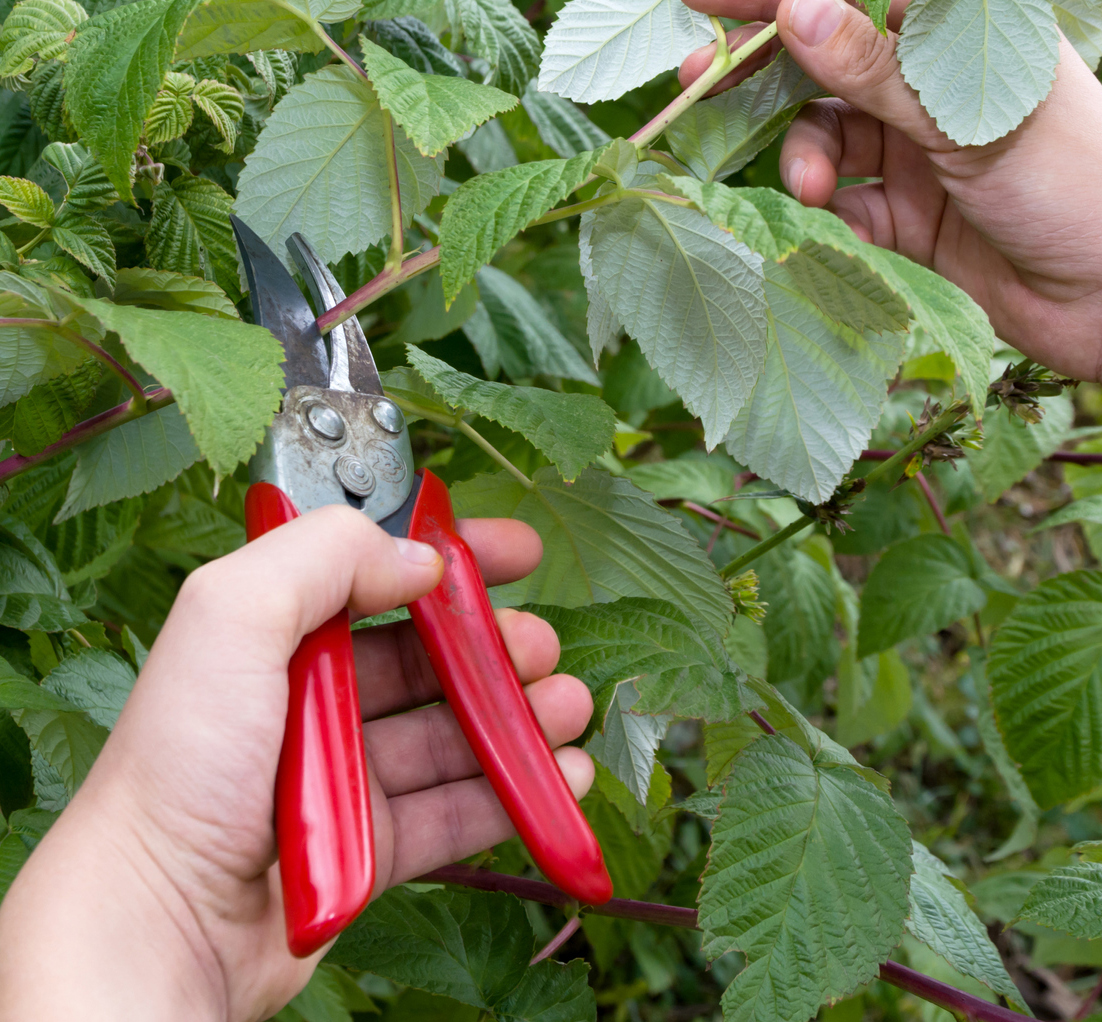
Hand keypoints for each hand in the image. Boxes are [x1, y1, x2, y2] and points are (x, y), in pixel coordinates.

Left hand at [0, 507, 592, 1021]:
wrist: (158, 924)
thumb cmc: (180, 767)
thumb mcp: (230, 618)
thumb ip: (322, 556)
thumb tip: (417, 556)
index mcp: (273, 631)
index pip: (374, 571)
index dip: (449, 555)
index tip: (514, 550)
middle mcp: (308, 697)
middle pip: (425, 655)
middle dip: (495, 643)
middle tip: (545, 644)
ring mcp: (341, 774)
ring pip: (450, 731)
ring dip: (518, 716)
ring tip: (569, 709)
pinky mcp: (367, 847)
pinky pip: (455, 810)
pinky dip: (511, 794)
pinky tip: (558, 780)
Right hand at [677, 0, 1101, 401]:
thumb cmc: (1072, 181)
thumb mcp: (964, 116)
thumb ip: (873, 66)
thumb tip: (792, 7)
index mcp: (962, 26)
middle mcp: (932, 80)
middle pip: (824, 59)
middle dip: (761, 74)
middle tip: (696, 86)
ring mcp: (918, 148)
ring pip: (824, 134)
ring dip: (803, 158)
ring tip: (807, 190)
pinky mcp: (908, 215)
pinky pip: (840, 202)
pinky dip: (825, 214)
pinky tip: (826, 226)